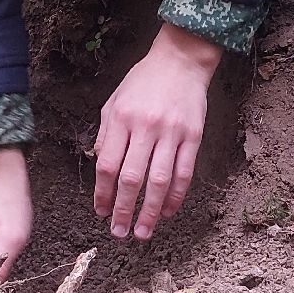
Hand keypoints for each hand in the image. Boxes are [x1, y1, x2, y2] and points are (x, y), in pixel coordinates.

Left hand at [94, 23, 221, 240]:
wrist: (180, 60)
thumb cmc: (143, 81)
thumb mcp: (114, 101)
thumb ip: (106, 133)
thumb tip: (100, 169)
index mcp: (121, 118)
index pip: (107, 165)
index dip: (102, 193)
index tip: (100, 212)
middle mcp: (145, 127)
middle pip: (131, 178)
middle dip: (123, 210)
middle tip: (119, 232)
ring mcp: (171, 132)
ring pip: (159, 181)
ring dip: (150, 211)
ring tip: (143, 232)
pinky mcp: (193, 136)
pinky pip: (184, 173)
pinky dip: (175, 196)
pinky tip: (168, 211)